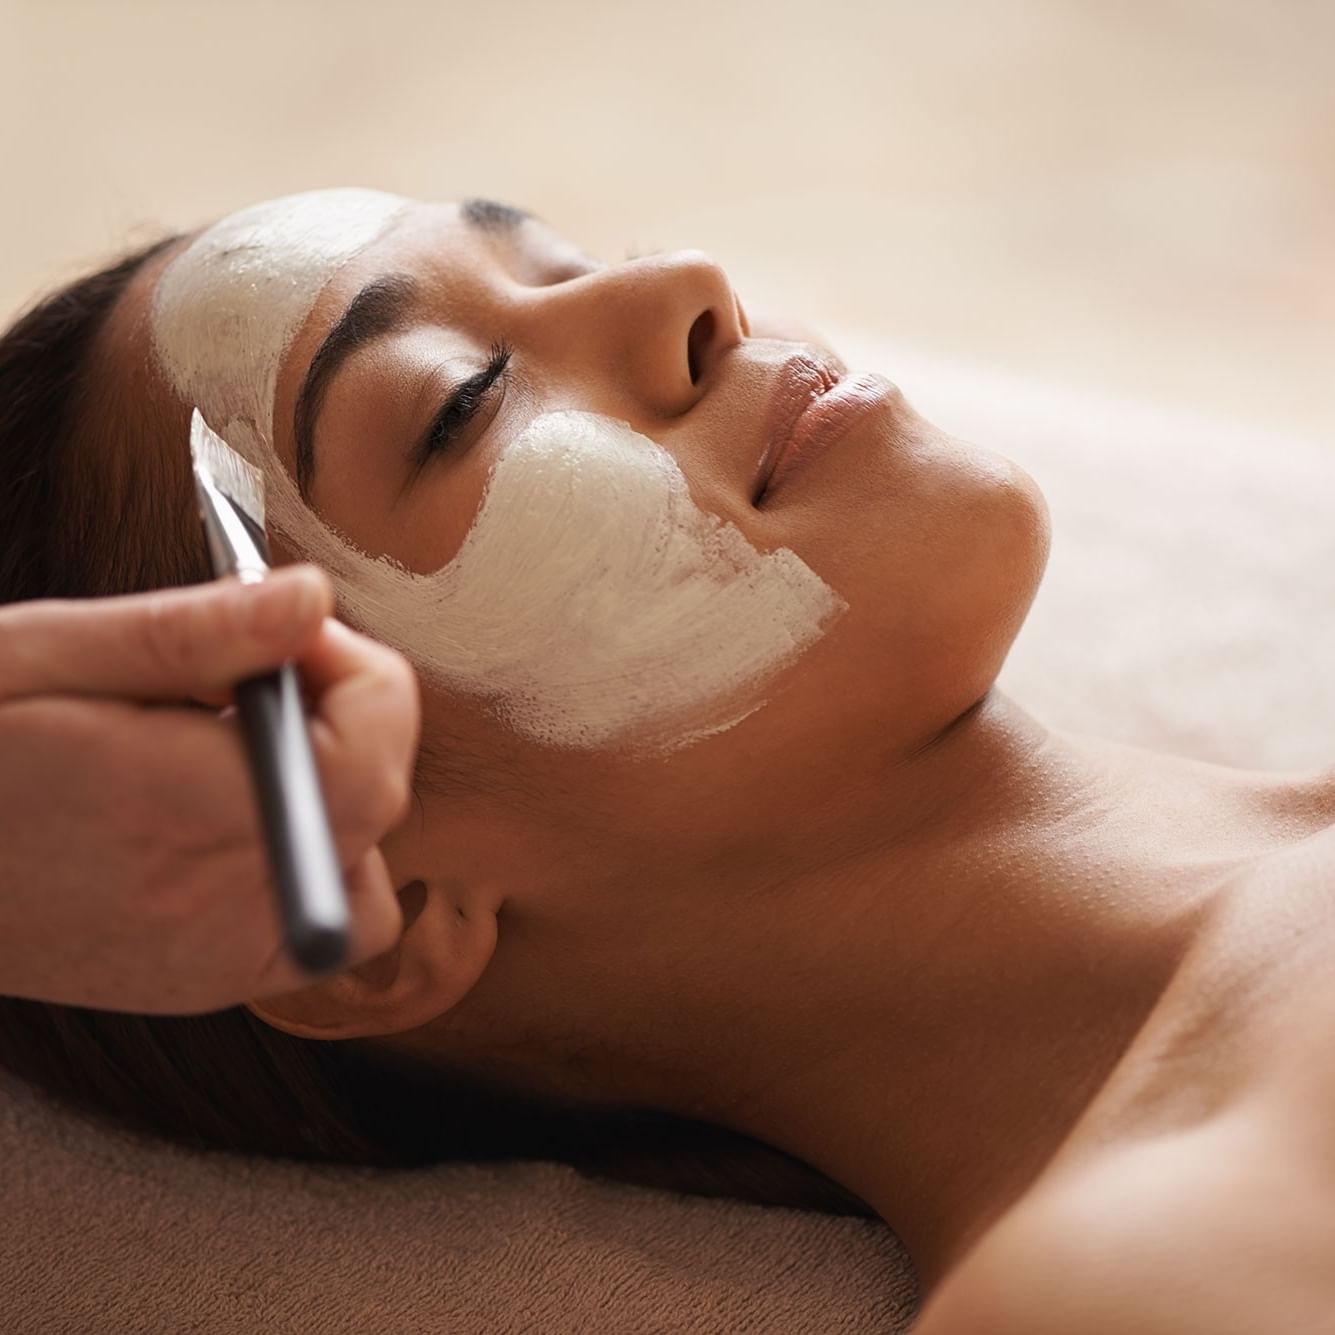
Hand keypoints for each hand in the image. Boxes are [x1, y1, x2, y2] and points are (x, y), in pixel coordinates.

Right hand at [0, 567, 419, 1014]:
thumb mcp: (45, 656)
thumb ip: (193, 632)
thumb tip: (311, 597)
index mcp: (174, 812)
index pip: (364, 760)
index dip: (356, 677)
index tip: (291, 637)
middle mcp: (211, 906)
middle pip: (374, 803)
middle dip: (342, 715)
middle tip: (250, 677)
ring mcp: (215, 959)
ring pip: (364, 868)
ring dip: (331, 791)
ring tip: (233, 749)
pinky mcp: (206, 981)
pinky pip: (320, 920)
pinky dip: (310, 858)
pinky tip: (234, 815)